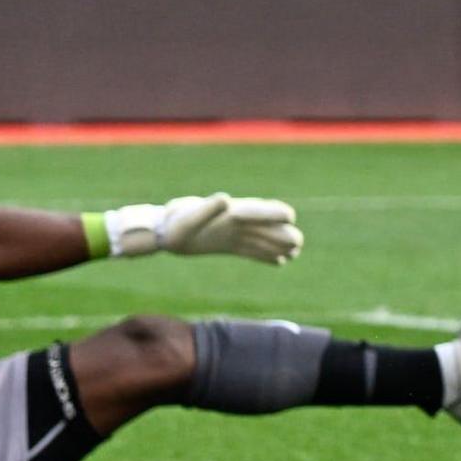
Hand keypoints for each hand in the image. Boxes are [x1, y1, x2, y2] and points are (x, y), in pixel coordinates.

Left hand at [107, 194, 303, 263]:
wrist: (163, 232)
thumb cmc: (174, 225)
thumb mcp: (187, 219)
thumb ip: (206, 209)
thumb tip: (225, 198)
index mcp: (228, 213)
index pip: (256, 211)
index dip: (273, 213)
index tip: (289, 216)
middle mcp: (234, 222)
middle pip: (264, 225)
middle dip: (281, 232)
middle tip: (298, 243)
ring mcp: (232, 234)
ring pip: (261, 238)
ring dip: (278, 244)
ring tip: (295, 252)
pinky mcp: (228, 245)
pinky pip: (252, 250)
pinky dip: (266, 255)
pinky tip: (280, 262)